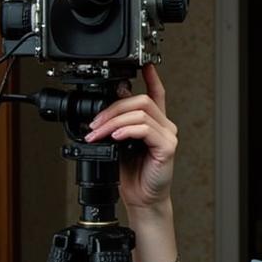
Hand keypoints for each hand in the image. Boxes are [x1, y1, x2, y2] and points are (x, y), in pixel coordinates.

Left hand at [84, 63, 177, 212]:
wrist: (141, 198)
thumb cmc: (131, 174)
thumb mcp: (118, 144)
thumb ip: (117, 125)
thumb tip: (109, 106)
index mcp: (154, 123)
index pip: (157, 94)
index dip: (151, 77)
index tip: (144, 64)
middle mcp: (164, 126)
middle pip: (142, 101)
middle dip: (112, 108)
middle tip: (94, 123)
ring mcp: (168, 136)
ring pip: (140, 114)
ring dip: (113, 121)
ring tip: (98, 133)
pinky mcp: (167, 147)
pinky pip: (146, 129)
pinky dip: (127, 130)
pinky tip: (116, 137)